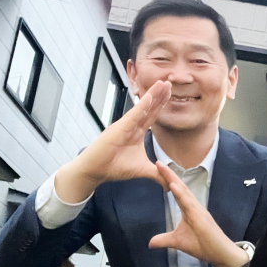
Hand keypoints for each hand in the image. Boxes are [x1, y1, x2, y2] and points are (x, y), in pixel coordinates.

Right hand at [54, 81, 172, 202]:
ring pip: (142, 108)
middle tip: (169, 83)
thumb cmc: (113, 168)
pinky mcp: (118, 129)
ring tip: (163, 84)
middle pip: (149, 108)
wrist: (95, 171)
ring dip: (153, 95)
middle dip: (160, 96)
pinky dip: (142, 106)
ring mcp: (124, 125)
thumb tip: (169, 183)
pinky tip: (151, 97)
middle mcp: (131, 126)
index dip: (161, 105)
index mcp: (136, 133)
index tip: (170, 94)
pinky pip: (133, 115)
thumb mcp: (142, 170)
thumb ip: (157, 174)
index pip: (152, 116)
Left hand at [148, 162, 247, 266]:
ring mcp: (198, 210)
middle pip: (180, 186)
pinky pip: (188, 203)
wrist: (220, 254)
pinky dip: (180, 194)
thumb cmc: (203, 245)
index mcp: (189, 209)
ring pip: (184, 191)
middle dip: (169, 174)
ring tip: (163, 168)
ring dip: (173, 179)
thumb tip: (150, 243)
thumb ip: (164, 240)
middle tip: (158, 161)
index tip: (158, 168)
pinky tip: (173, 185)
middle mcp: (194, 206)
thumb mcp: (178, 243)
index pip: (177, 191)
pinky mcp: (201, 217)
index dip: (168, 179)